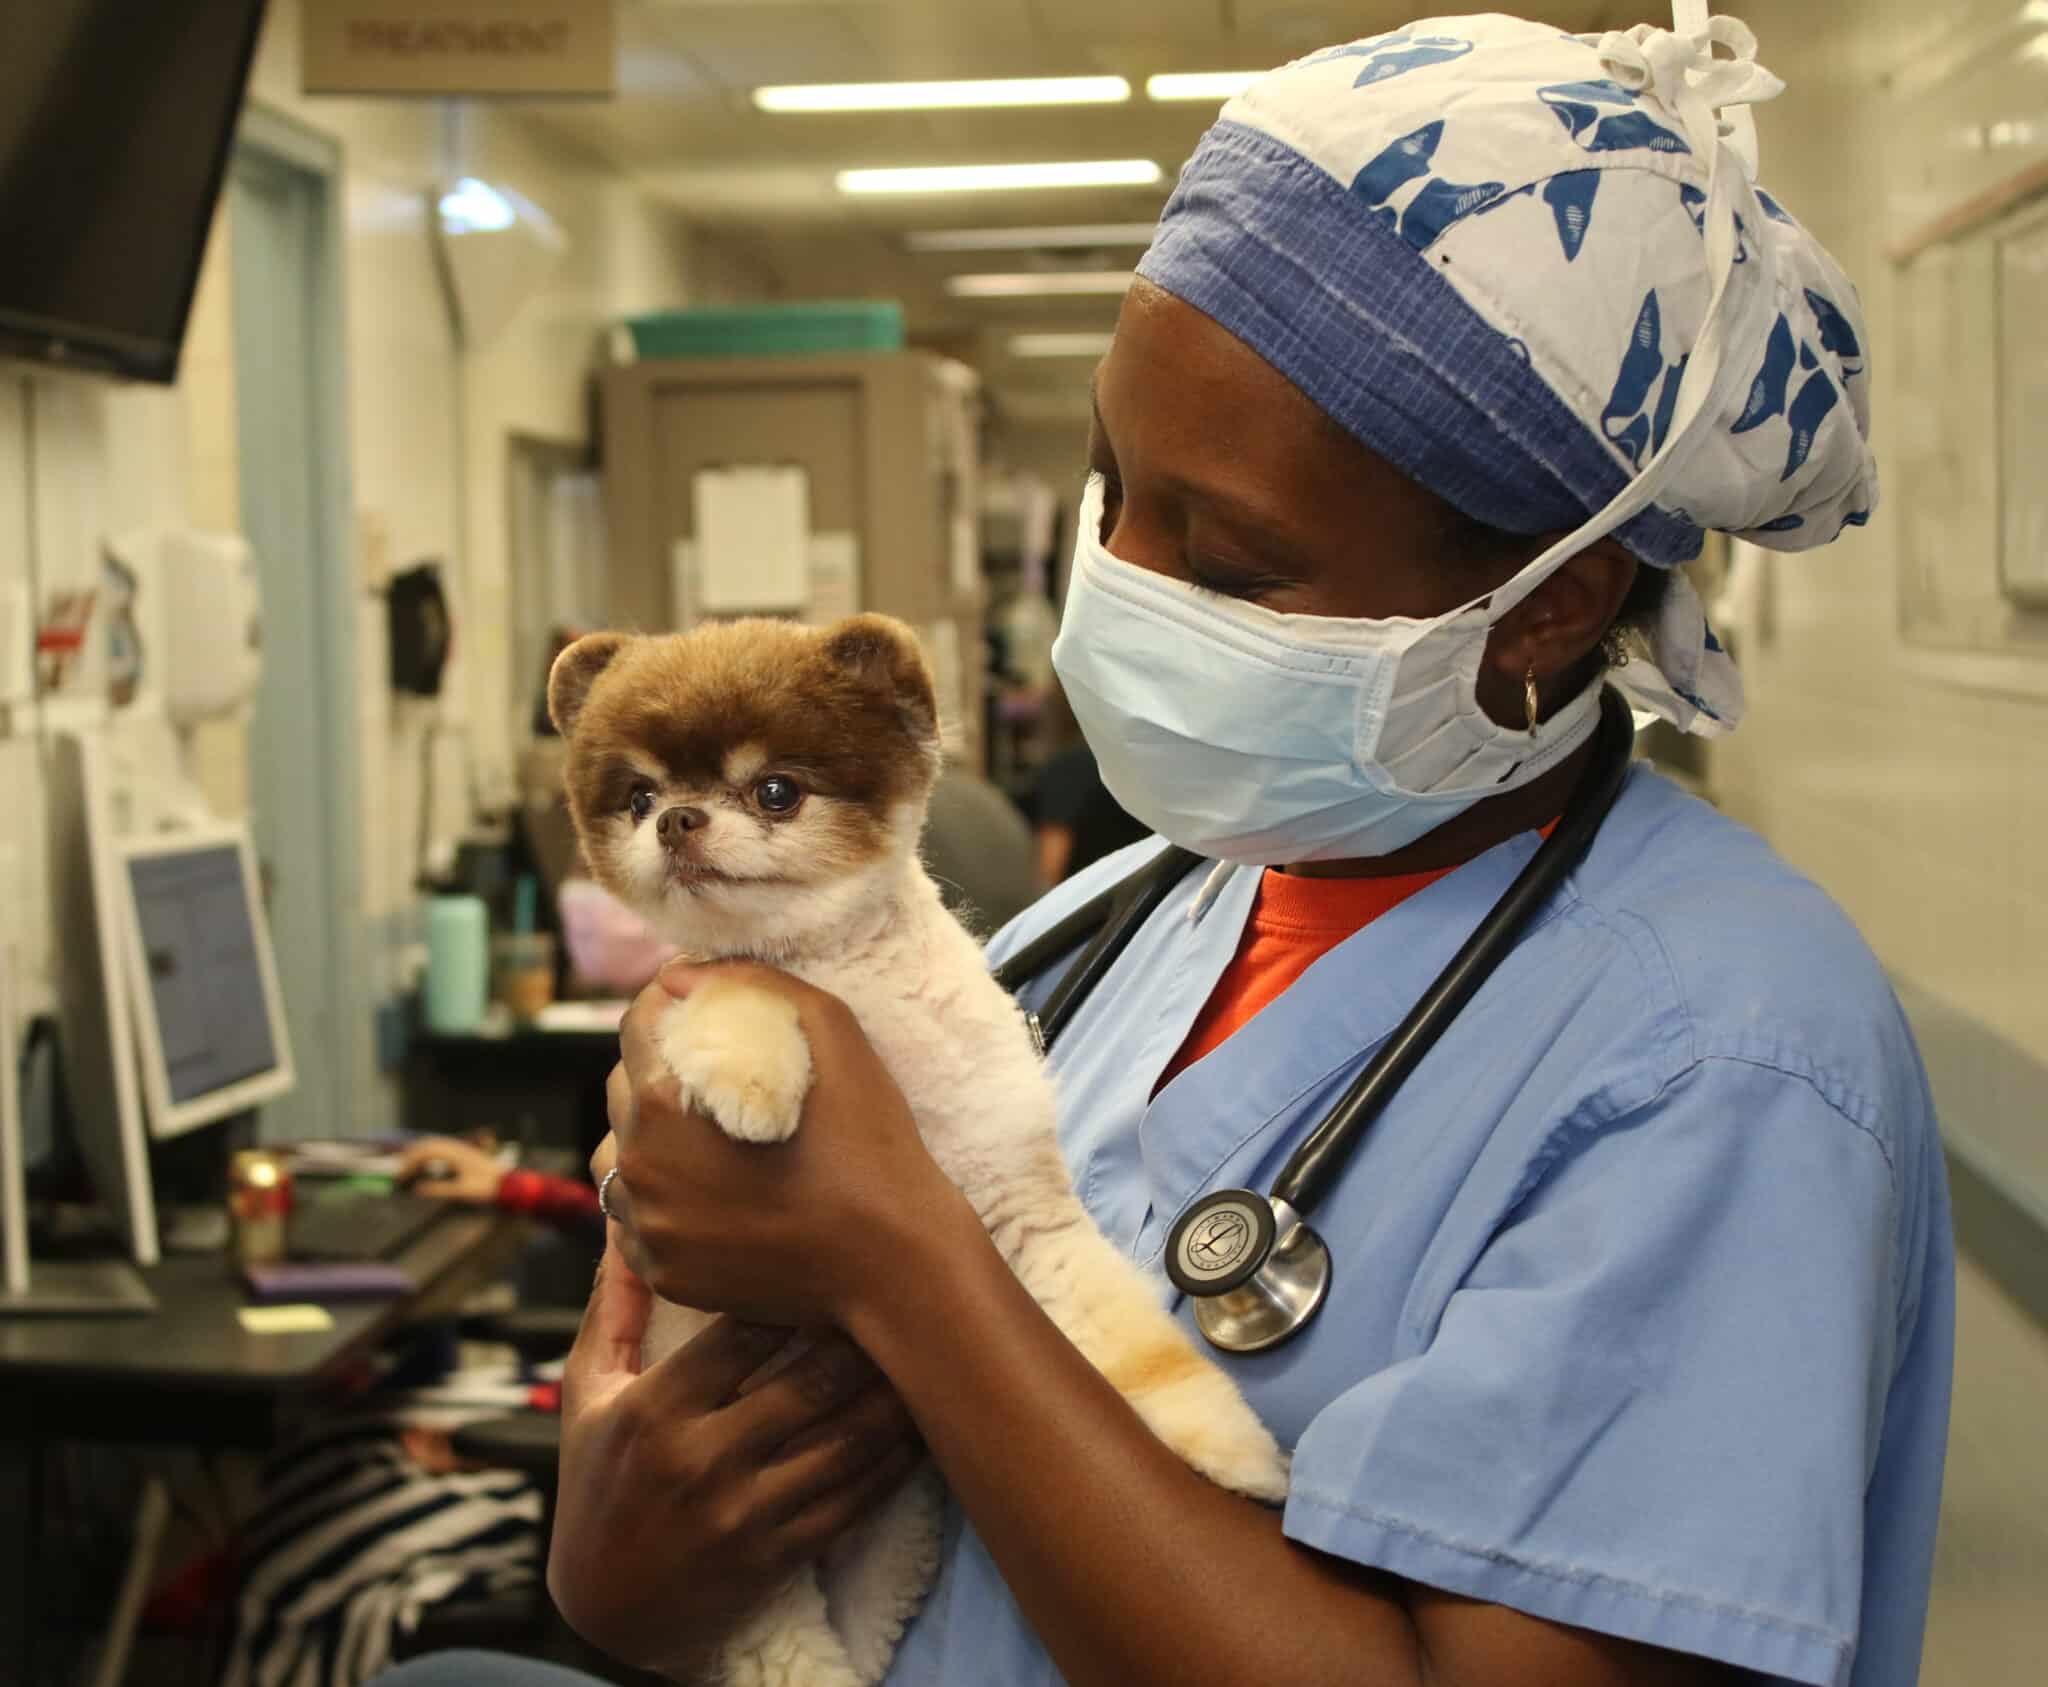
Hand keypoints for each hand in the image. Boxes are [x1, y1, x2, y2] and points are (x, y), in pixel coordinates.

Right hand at [393, 1135, 503, 1203]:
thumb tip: (417, 1189)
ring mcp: (460, 1148)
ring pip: (434, 1143)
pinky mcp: (464, 1152)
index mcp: (454, 1154)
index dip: (409, 1162)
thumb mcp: (462, 1191)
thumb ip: (439, 1189)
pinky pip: (441, 1146)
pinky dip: (429, 1152)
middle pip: (427, 1144)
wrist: (508, 1183)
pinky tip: (425, 1163)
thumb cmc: (487, 1187)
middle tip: (399, 1172)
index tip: (400, 1175)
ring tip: (408, 1167)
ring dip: (419, 1152)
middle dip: (410, 1156)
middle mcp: (456, 1147)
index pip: (425, 1152)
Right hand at [548, 1237, 926, 1677]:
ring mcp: (744, 1513)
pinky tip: (926, 1423)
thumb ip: (615, 1308)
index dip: (800, 1289)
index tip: (840, 1254)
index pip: (744, 1331)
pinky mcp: (778, 1555)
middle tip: (910, 1287)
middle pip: (810, 1380)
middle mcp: (702, 1460)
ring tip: (935, 1345)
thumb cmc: (595, 1484)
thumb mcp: (587, 1395)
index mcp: (656, 1409)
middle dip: (865, 1334)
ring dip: (897, 1392)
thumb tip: (624, 1224)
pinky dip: (899, 1458)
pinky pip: (856, 1499)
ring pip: (846, 1440)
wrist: (604, 1614)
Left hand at [593, 962, 976, 1327]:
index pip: (636, 1028)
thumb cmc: (871, 1145)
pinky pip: (638, 1220)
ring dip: (649, 1137)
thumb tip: (681, 974)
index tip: (703, 1009)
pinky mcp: (665, 1273)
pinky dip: (663, 1198)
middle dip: (659, 1070)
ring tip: (706, 1134)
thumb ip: (755, 984)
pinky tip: (712, 1190)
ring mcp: (648, 1229)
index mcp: (664, 1106)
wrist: (894, 1265)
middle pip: (622, 1091)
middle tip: (715, 1071)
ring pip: (619, 1160)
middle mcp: (639, 1169)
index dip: (668, 1008)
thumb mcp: (835, 1035)